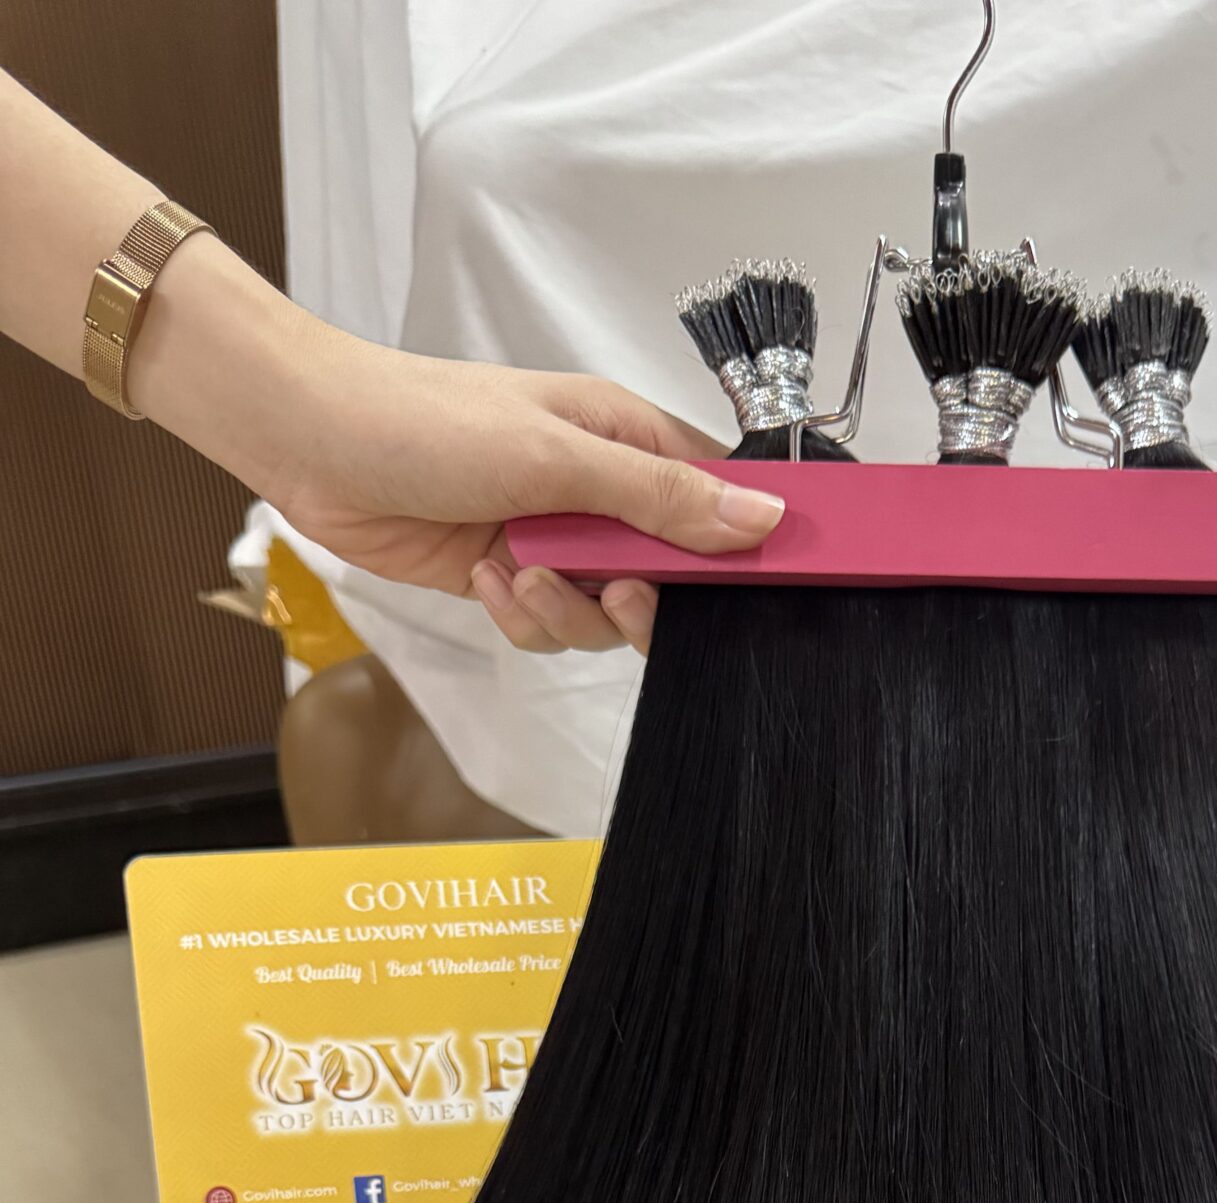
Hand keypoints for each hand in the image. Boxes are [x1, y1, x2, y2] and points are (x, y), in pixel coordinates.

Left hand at [129, 251, 778, 655]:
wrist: (314, 443)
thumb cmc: (427, 421)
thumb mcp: (558, 458)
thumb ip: (660, 497)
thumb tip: (761, 519)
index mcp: (627, 440)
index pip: (716, 500)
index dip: (736, 547)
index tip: (743, 587)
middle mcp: (600, 493)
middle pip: (669, 576)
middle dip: (640, 599)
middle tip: (609, 592)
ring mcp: (555, 540)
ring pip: (606, 615)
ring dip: (565, 610)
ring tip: (518, 573)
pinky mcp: (511, 578)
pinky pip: (548, 626)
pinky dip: (521, 616)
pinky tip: (484, 577)